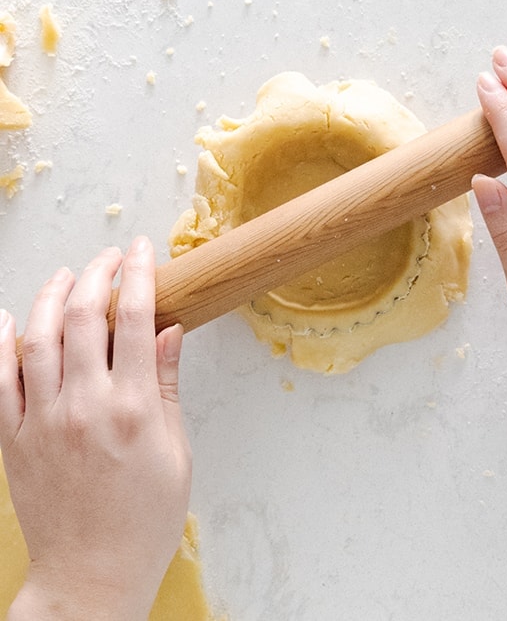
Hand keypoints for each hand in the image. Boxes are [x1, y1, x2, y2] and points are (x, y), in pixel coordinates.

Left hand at [2, 239, 189, 620]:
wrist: (92, 570)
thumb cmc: (144, 519)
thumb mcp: (176, 451)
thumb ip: (166, 387)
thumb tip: (167, 333)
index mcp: (133, 409)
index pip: (134, 320)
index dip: (137, 275)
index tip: (141, 251)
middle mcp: (83, 407)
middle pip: (81, 317)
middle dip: (94, 275)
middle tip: (107, 258)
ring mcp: (41, 420)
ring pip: (35, 337)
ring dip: (48, 297)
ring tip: (64, 277)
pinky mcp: (12, 438)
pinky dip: (2, 343)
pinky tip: (11, 321)